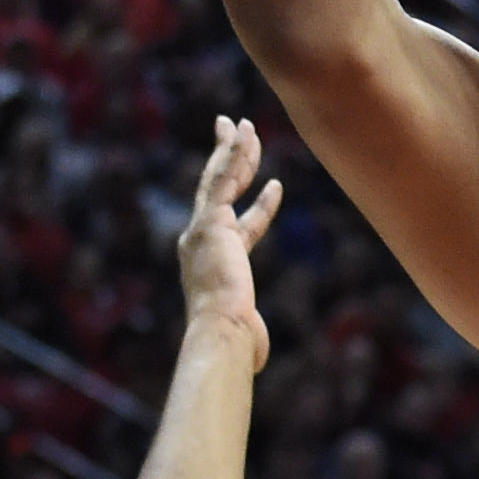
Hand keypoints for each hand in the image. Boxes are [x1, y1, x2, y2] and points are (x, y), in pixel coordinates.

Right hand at [175, 117, 286, 369]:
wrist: (219, 332)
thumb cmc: (232, 342)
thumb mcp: (247, 336)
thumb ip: (251, 337)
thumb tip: (255, 358)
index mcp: (213, 262)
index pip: (243, 225)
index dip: (262, 206)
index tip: (277, 186)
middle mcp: (201, 240)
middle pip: (217, 190)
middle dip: (227, 159)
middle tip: (232, 129)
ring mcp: (203, 228)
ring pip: (219, 178)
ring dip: (232, 148)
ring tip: (241, 121)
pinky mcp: (211, 222)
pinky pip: (224, 179)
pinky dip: (233, 155)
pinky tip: (242, 133)